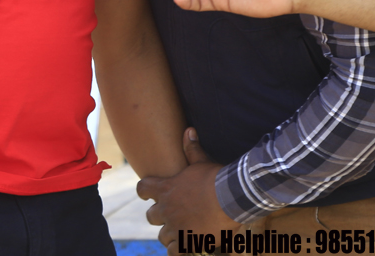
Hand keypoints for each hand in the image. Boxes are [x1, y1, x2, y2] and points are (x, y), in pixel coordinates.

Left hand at [138, 128, 239, 251]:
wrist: (231, 199)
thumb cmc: (216, 178)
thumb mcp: (202, 162)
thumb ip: (192, 149)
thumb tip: (189, 131)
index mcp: (166, 189)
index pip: (143, 189)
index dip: (144, 191)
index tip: (148, 193)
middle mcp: (166, 209)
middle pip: (151, 216)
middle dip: (159, 216)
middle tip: (171, 215)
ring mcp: (175, 227)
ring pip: (162, 236)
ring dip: (170, 234)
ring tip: (181, 232)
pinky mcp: (187, 242)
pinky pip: (174, 252)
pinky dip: (178, 251)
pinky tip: (187, 247)